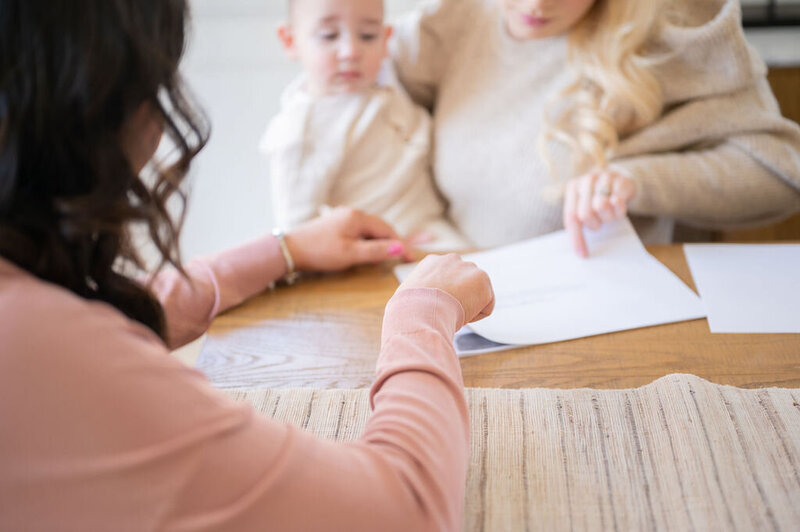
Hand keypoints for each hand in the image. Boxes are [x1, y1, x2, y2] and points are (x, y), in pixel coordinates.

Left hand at [285, 207, 414, 271]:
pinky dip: (368, 241)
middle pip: (380, 228)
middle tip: (403, 258)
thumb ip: (376, 251)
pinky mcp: (335, 225)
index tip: (412, 258)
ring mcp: (343, 217)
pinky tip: (367, 251)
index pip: (387, 230)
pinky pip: (359, 232)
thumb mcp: (351, 254)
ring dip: (380, 242)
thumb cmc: (320, 251)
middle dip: (392, 242)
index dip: (401, 245)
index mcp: (358, 217)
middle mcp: (352, 213)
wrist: (290, 249)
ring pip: (369, 230)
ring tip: (388, 257)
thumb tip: (399, 248)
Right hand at [397, 254, 494, 324]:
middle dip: (460, 298)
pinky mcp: (483, 280)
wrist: (420, 310)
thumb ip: (421, 291)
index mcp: (432, 262)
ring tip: (451, 312)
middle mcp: (452, 259)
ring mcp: (469, 267)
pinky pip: (486, 306)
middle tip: (445, 311)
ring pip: (476, 295)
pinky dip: (477, 316)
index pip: (447, 280)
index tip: (436, 306)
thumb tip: (416, 301)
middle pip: (464, 284)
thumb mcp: (409, 295)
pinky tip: (462, 315)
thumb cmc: (409, 309)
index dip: (444, 298)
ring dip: (468, 306)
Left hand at [563, 168, 635, 257]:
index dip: (577, 238)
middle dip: (594, 224)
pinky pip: (618, 202)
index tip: (583, 254)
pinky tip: (619, 207)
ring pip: (601, 207)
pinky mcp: (621, 180)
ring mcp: (604, 178)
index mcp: (573, 188)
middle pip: (585, 214)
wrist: (621, 178)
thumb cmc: (600, 198)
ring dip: (608, 217)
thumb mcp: (586, 206)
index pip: (571, 217)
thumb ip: (580, 220)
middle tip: (601, 222)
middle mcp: (586, 180)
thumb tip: (580, 251)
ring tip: (610, 213)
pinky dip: (619, 210)